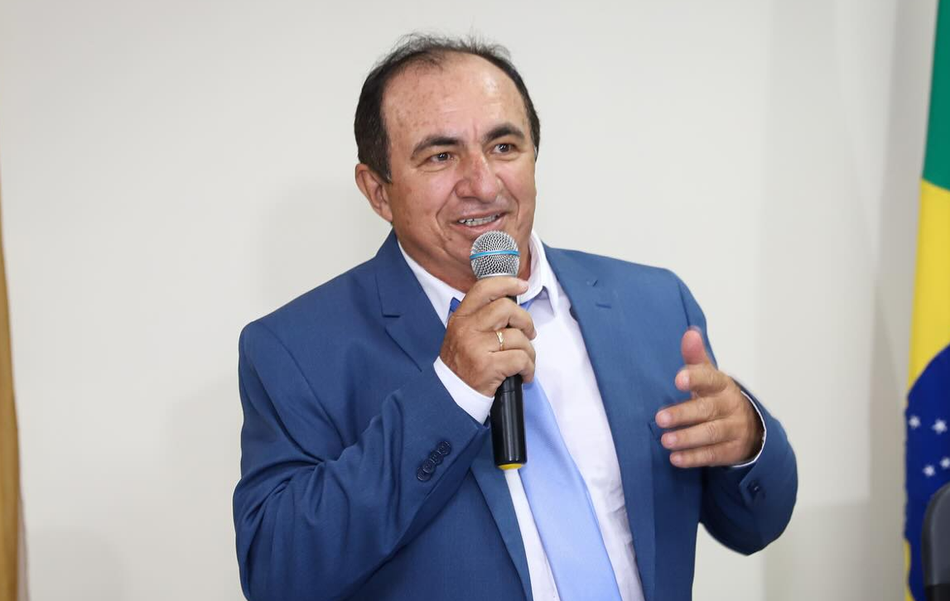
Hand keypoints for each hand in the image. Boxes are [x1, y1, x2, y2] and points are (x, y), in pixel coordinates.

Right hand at [440, 277, 536, 396]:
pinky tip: (524, 374)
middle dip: (525, 321)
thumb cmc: (462, 363)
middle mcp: (467, 329)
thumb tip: (511, 305)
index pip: (484, 289)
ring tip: (524, 360)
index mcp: (461, 318)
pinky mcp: (489, 366)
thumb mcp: (462, 334)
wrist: (450, 394)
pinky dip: (529, 368)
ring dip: (529, 351)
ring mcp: (477, 347)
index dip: (506, 283)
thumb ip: (481, 317)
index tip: (522, 286)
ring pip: (519, 337)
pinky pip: (521, 359)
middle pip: (507, 308)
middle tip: (528, 333)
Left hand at [654, 328, 762, 467]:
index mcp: (722, 385)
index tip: (677, 379)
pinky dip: (694, 457)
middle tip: (660, 418)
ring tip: (666, 441)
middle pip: (707, 409)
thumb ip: (696, 358)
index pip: (710, 379)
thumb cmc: (718, 397)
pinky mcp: (731, 451)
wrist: (751, 428)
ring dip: (687, 438)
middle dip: (683, 414)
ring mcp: (733, 429)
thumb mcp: (710, 377)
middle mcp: (729, 406)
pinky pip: (713, 455)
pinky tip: (676, 459)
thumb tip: (689, 332)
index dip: (695, 378)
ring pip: (710, 434)